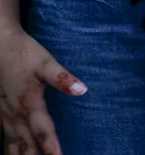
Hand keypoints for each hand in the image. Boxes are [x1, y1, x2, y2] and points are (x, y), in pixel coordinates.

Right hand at [0, 27, 84, 154]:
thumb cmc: (24, 52)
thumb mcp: (46, 62)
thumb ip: (63, 78)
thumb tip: (82, 90)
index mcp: (30, 103)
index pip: (43, 131)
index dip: (51, 147)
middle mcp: (16, 113)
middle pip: (25, 142)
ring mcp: (4, 113)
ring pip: (11, 141)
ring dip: (20, 154)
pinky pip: (3, 133)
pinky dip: (9, 145)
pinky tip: (11, 149)